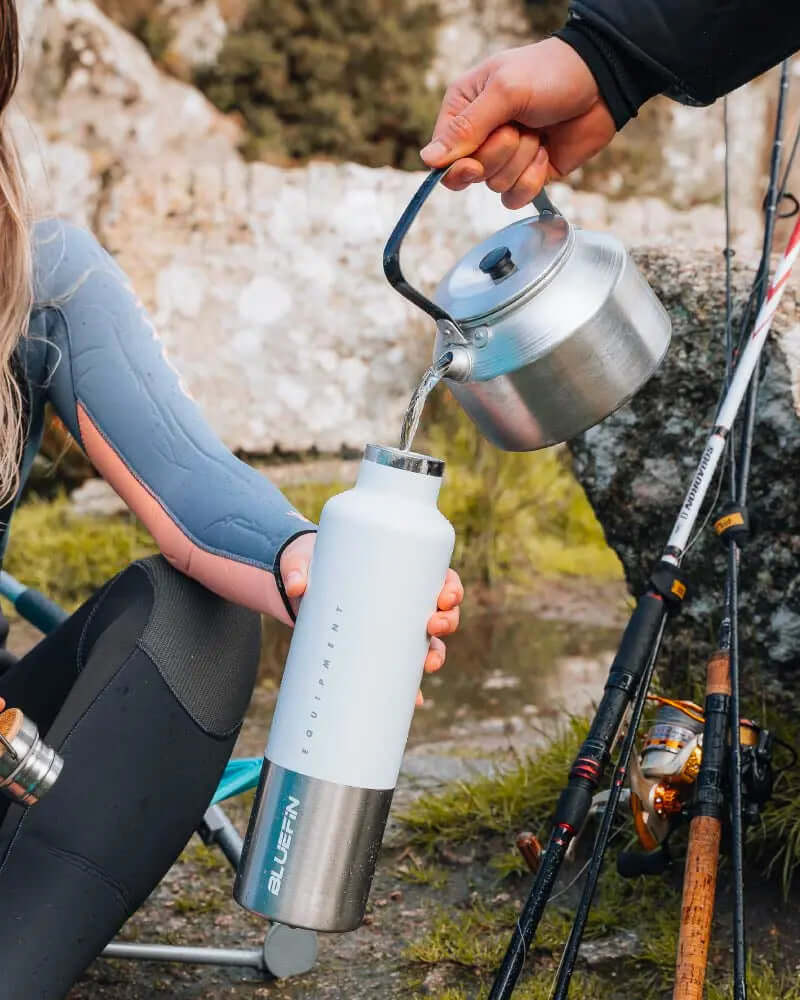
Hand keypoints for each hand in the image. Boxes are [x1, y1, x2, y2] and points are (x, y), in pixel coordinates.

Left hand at [280, 535, 463, 702]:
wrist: (295, 582)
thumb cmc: (309, 560)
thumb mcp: (301, 560)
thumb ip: (296, 569)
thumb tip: (297, 587)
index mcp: (397, 571)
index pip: (439, 577)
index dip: (451, 587)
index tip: (445, 596)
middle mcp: (401, 601)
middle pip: (441, 612)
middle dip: (448, 621)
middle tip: (434, 625)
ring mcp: (389, 626)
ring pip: (429, 642)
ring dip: (437, 654)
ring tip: (430, 663)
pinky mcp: (372, 647)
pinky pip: (399, 669)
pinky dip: (409, 687)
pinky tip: (415, 700)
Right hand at [420, 37, 615, 206]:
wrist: (600, 84)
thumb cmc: (550, 74)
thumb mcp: (504, 91)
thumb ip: (467, 128)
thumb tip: (428, 160)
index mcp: (464, 109)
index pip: (443, 155)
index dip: (459, 163)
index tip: (473, 159)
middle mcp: (480, 136)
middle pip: (471, 174)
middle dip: (500, 153)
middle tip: (520, 127)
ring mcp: (504, 158)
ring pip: (496, 186)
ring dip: (523, 160)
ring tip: (538, 133)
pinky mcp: (527, 175)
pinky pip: (516, 197)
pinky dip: (534, 178)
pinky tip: (546, 153)